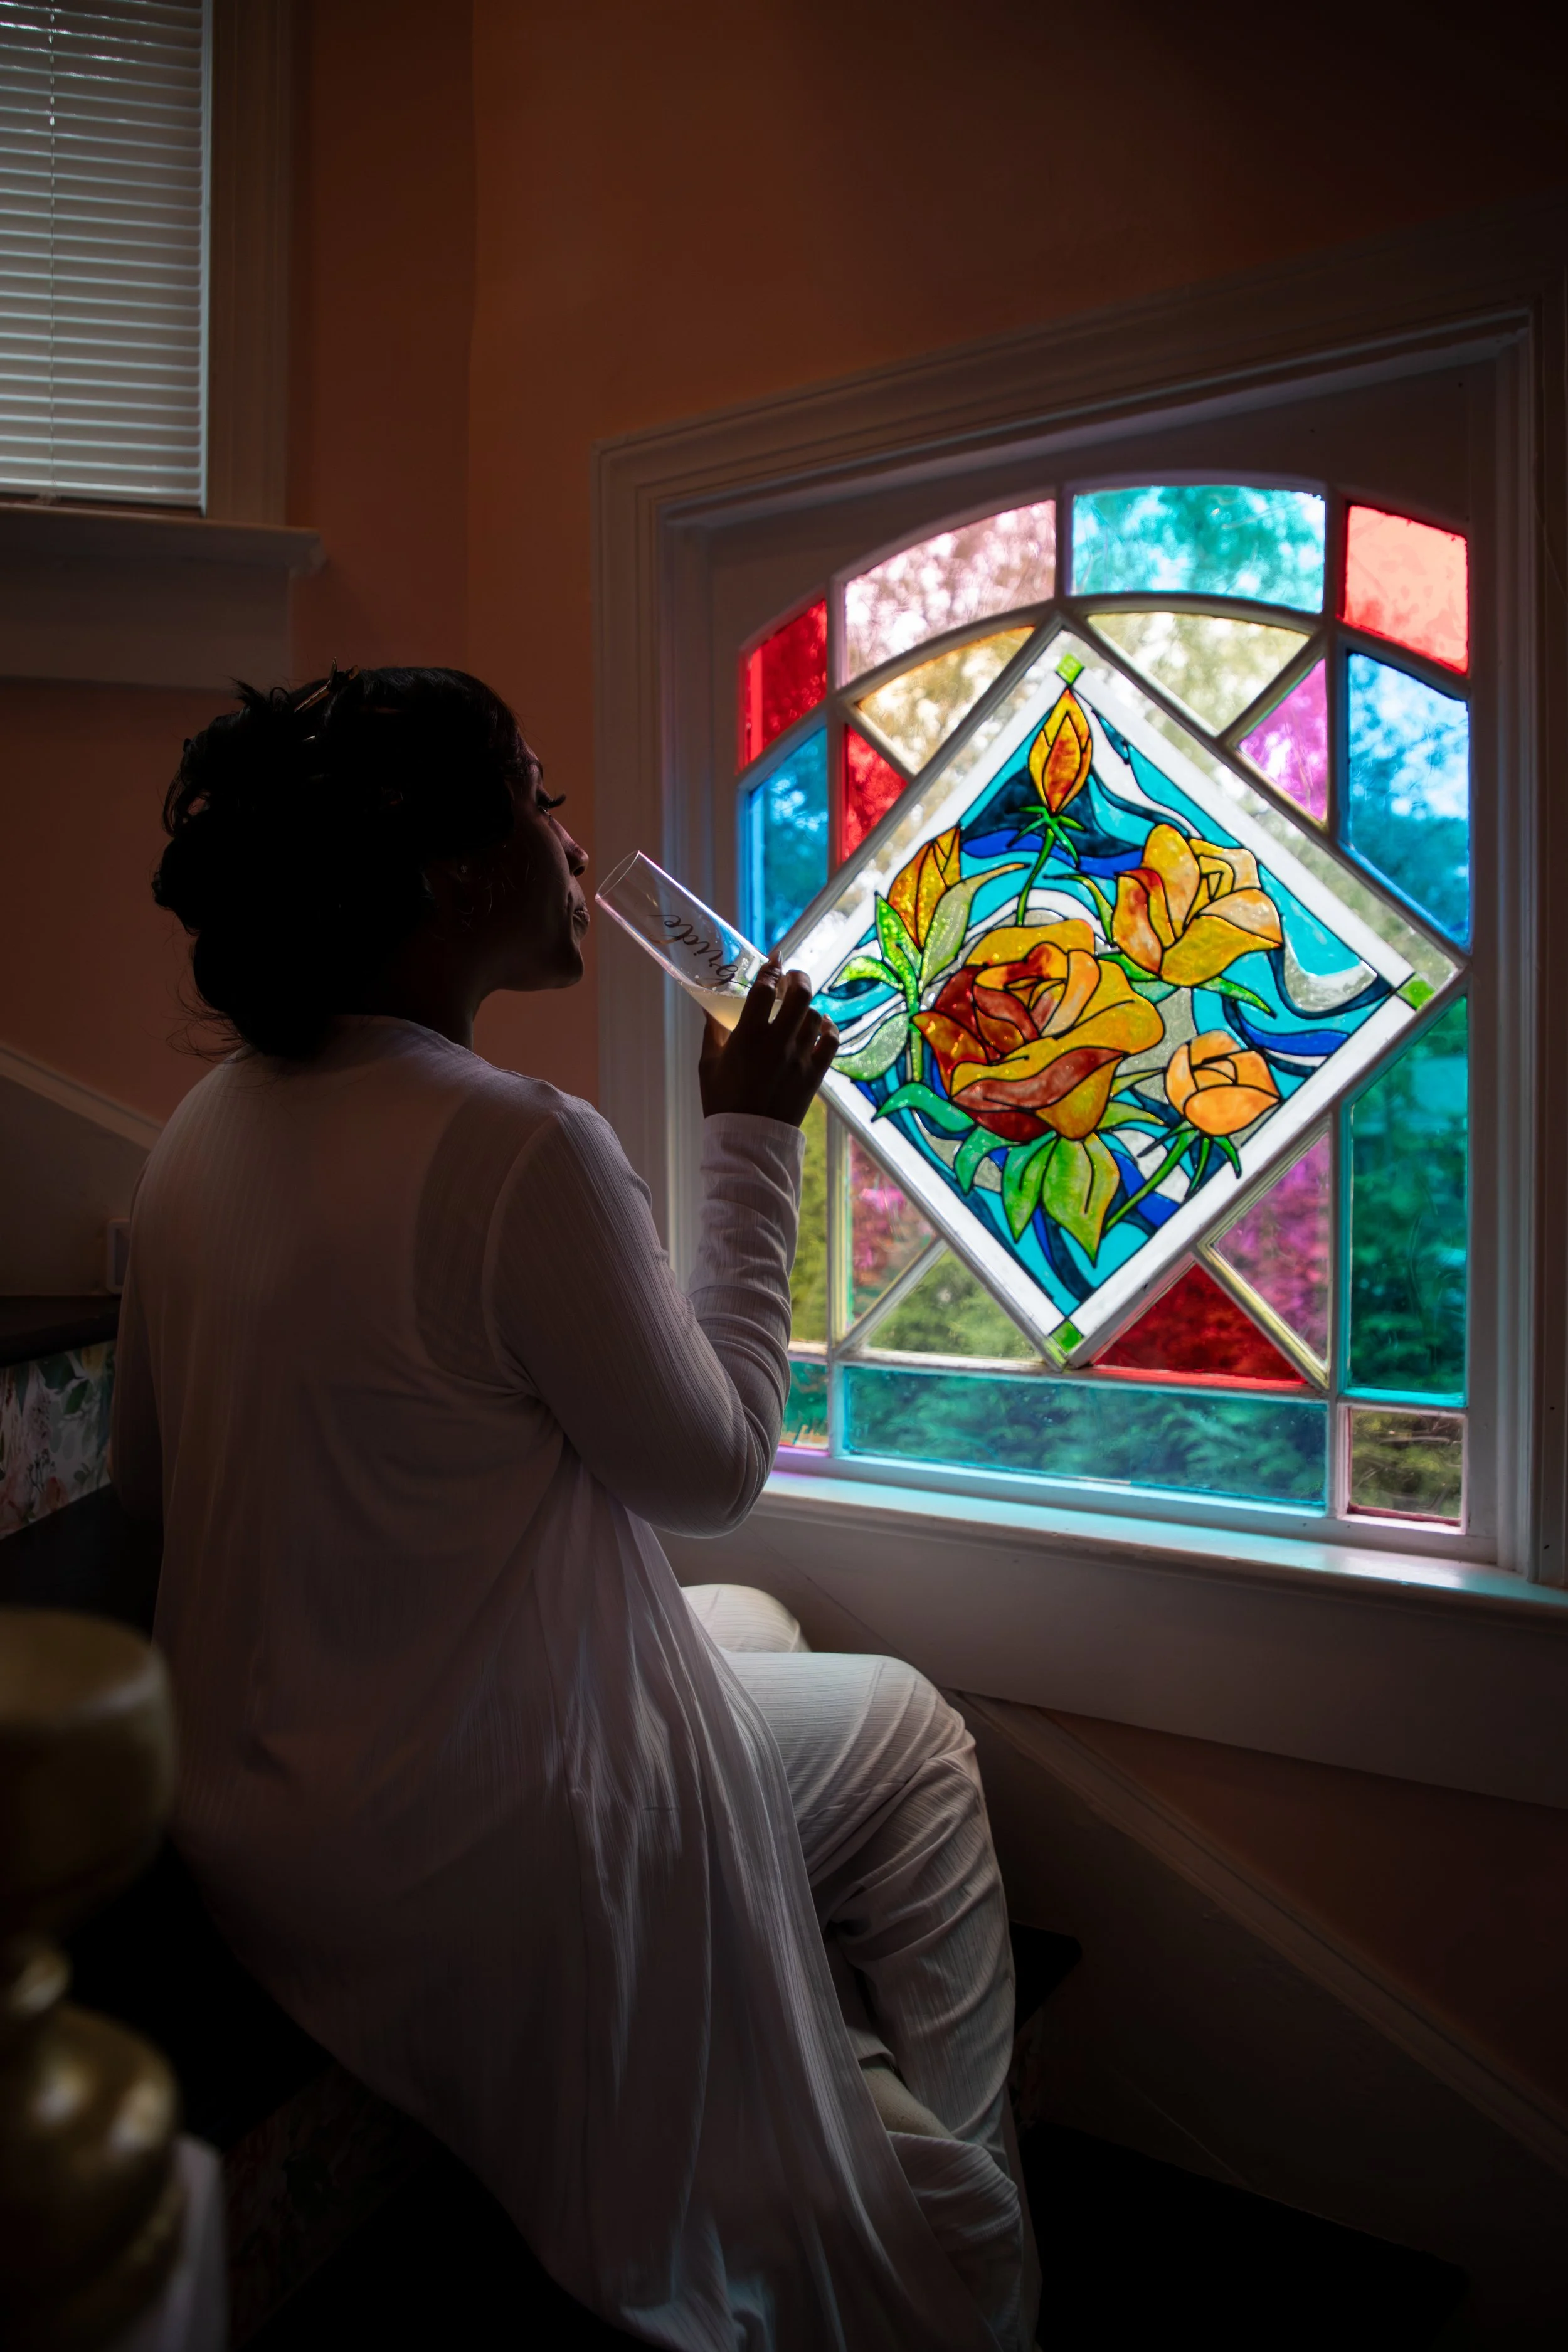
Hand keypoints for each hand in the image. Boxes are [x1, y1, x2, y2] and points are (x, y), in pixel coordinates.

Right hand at [699, 963, 836, 1125]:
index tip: (773, 959)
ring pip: (815, 1016)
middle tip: (792, 977)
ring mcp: (799, 1058)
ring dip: (808, 1006)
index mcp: (748, 1036)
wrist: (747, 1140)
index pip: (765, 989)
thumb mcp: (708, 1063)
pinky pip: (831, 1041)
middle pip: (800, 995)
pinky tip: (821, 1025)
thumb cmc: (722, 1101)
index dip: (771, 969)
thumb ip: (712, 1031)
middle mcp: (777, 1043)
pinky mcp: (814, 1075)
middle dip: (798, 978)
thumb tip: (708, 1007)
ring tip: (800, 1007)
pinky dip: (829, 1028)